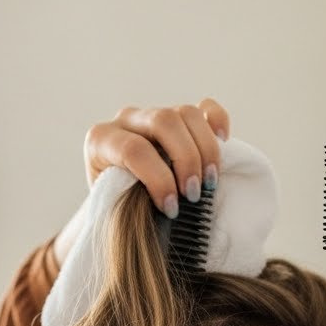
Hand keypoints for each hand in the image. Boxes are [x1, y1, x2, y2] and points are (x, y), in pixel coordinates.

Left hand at [83, 99, 230, 216]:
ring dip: (206, 149)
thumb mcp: (113, 212)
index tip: (171, 209)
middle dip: (186, 160)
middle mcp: (126, 121)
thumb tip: (164, 218)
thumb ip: (129, 207)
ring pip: (186, 113)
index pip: (134, 150)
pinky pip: (203, 107)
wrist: (118, 203)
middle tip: (193, 195)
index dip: (158, 179)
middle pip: (164, 121)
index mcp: (101, 141)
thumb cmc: (116, 212)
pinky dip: (217, 120)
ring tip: (209, 182)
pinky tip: (224, 142)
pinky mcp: (178, 117)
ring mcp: (154, 115)